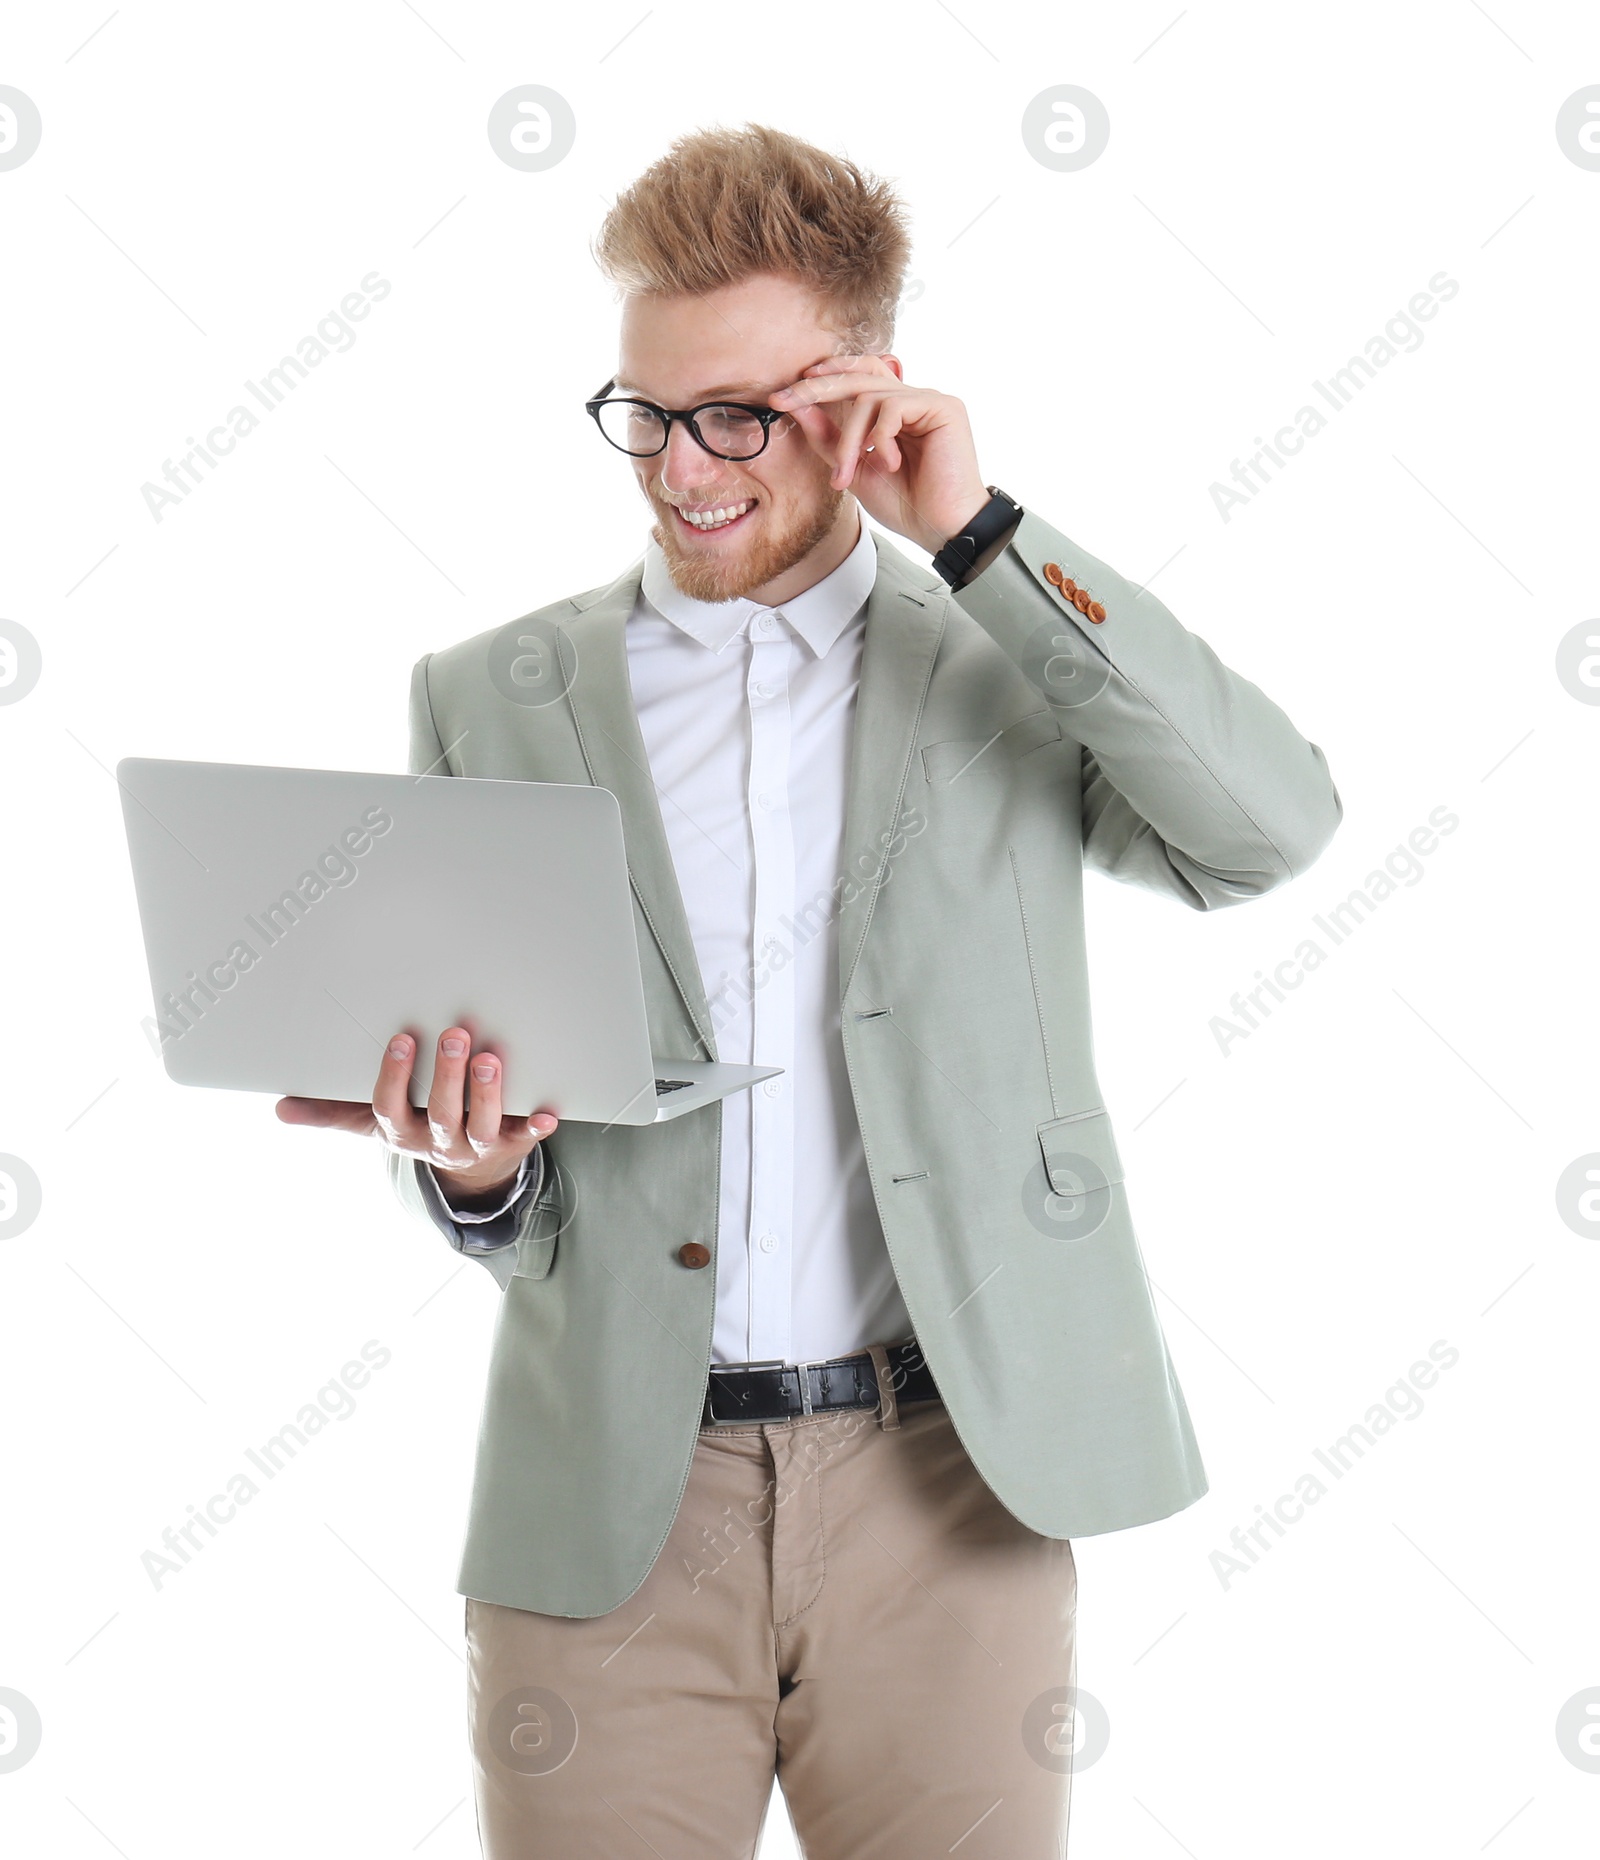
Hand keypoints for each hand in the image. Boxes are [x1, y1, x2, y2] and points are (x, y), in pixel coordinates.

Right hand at [275, 1027, 557, 1204]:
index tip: (403, 1038)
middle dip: (447, 1075)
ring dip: (488, 1094)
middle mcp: (438, 1140)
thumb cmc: (416, 1126)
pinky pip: (525, 1138)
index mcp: (401, 1130)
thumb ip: (331, 1111)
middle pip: (442, 1112)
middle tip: (456, 1034)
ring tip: (491, 1059)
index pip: (391, 1105)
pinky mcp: (512, 1144)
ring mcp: (476, 1146)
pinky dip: (537, 1126)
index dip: (396, 1076)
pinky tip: (550, 1112)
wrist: (468, 1173)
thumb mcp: (372, 1123)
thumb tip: (280, 1107)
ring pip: (482, 1125)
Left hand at [769, 355, 990, 554]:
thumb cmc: (905, 503)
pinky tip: (890, 463)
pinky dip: (880, 438)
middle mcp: (912, 398)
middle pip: (857, 376)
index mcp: (894, 411)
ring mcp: (928, 400)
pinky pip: (893, 407)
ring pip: (869, 397)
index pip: (857, 377)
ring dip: (849, 439)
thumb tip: (798, 408)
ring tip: (847, 474)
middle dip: (816, 390)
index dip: (825, 377)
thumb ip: (829, 437)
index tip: (785, 394)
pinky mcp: (943, 407)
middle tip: (785, 402)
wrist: (941, 528)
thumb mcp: (854, 468)